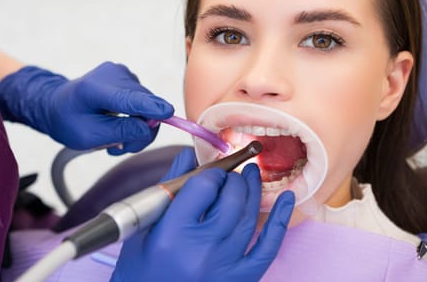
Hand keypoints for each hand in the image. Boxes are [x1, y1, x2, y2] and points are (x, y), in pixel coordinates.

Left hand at [0, 62, 173, 153]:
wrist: (56, 104)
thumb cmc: (68, 121)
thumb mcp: (88, 136)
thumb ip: (119, 131)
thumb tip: (148, 127)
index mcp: (95, 89)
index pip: (128, 99)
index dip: (149, 108)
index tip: (168, 113)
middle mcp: (113, 75)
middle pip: (144, 106)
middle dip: (140, 131)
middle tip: (120, 147)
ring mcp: (122, 73)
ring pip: (147, 105)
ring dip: (138, 126)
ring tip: (116, 137)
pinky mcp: (128, 77)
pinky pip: (143, 102)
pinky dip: (136, 116)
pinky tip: (119, 122)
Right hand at [111, 148, 294, 281]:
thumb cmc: (140, 269)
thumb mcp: (146, 227)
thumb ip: (169, 188)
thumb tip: (188, 156)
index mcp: (172, 234)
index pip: (203, 186)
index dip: (209, 173)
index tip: (208, 173)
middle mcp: (201, 251)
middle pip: (231, 199)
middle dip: (232, 180)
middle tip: (228, 176)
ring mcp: (224, 267)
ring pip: (249, 217)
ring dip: (253, 191)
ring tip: (251, 175)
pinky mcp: (239, 280)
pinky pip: (267, 248)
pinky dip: (280, 221)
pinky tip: (286, 199)